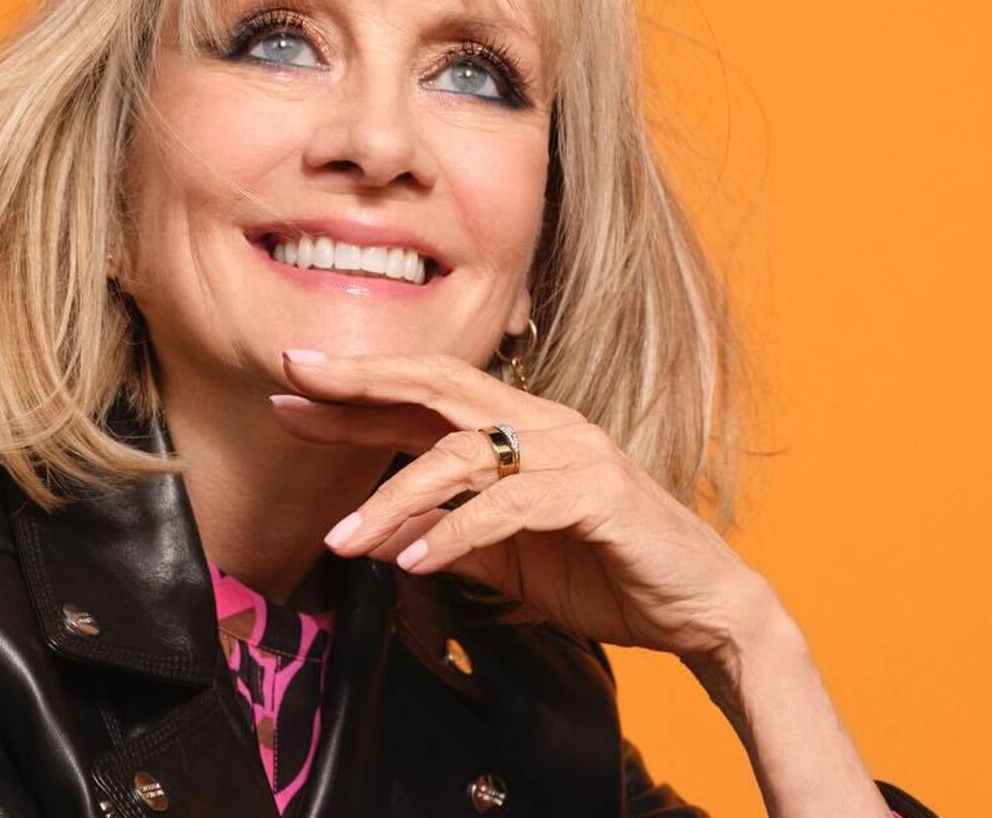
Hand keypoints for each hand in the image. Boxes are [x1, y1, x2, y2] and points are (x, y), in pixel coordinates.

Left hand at [270, 349, 777, 661]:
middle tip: (295, 382)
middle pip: (438, 386)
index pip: (423, 399)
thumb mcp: (508, 557)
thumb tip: (378, 538)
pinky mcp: (597, 493)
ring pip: (463, 454)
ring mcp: (573, 452)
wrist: (701, 609)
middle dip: (362, 382)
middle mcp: (544, 425)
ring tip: (343, 541)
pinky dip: (458, 532)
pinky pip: (511, 505)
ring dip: (394, 497)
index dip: (356, 393)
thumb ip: (448, 537)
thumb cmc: (605, 572)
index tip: (290, 388)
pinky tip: (415, 562)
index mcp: (519, 431)